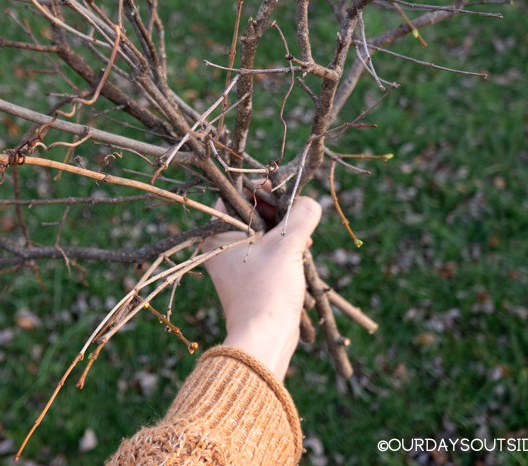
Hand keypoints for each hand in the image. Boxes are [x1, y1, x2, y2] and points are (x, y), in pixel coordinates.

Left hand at [202, 195, 321, 379]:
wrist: (264, 338)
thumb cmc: (267, 289)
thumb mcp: (287, 247)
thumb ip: (301, 217)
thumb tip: (310, 202)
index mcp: (216, 234)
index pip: (236, 195)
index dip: (261, 190)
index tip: (285, 193)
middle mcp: (220, 246)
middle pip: (252, 213)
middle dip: (279, 214)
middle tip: (299, 219)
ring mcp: (234, 263)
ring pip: (263, 233)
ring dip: (285, 233)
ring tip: (303, 243)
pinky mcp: (248, 277)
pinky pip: (266, 252)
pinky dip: (283, 250)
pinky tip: (302, 255)